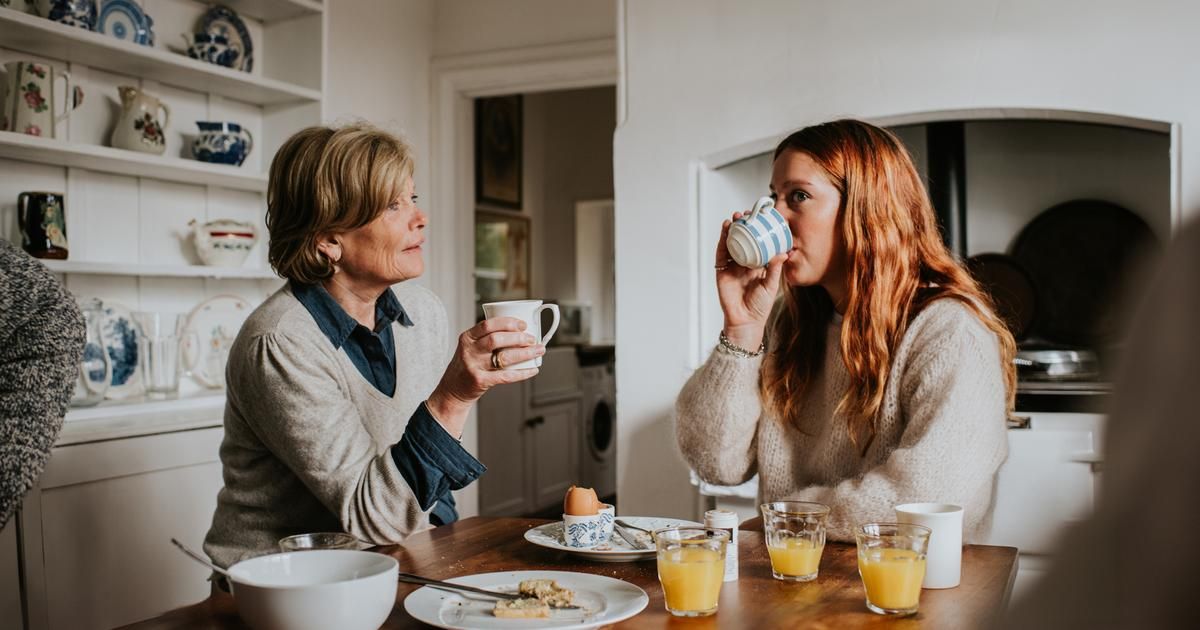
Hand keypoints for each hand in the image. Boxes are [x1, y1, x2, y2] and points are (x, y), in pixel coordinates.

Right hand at [426, 317, 543, 435]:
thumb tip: (521, 332)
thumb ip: (488, 339)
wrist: (452, 390)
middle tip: (532, 338)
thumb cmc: (468, 366)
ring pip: (503, 357)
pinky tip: (533, 370)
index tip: (523, 324)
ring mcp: (473, 366)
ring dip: (525, 353)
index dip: (508, 322)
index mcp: (467, 338)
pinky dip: (522, 373)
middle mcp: (469, 351)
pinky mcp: (479, 381)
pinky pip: (505, 376)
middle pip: (496, 339)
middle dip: (518, 337)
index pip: (488, 325)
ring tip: (538, 350)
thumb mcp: (471, 348)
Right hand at [715, 211, 785, 348]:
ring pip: (731, 243)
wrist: (745, 321)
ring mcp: (732, 266)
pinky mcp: (721, 271)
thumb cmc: (760, 306)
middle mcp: (744, 263)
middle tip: (747, 213)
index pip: (758, 243)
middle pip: (743, 240)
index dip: (758, 231)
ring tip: (735, 218)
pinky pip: (721, 253)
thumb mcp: (771, 285)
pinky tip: (726, 230)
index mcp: (758, 265)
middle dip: (744, 226)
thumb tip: (783, 253)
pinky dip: (723, 240)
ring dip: (732, 230)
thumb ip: (775, 269)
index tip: (762, 218)